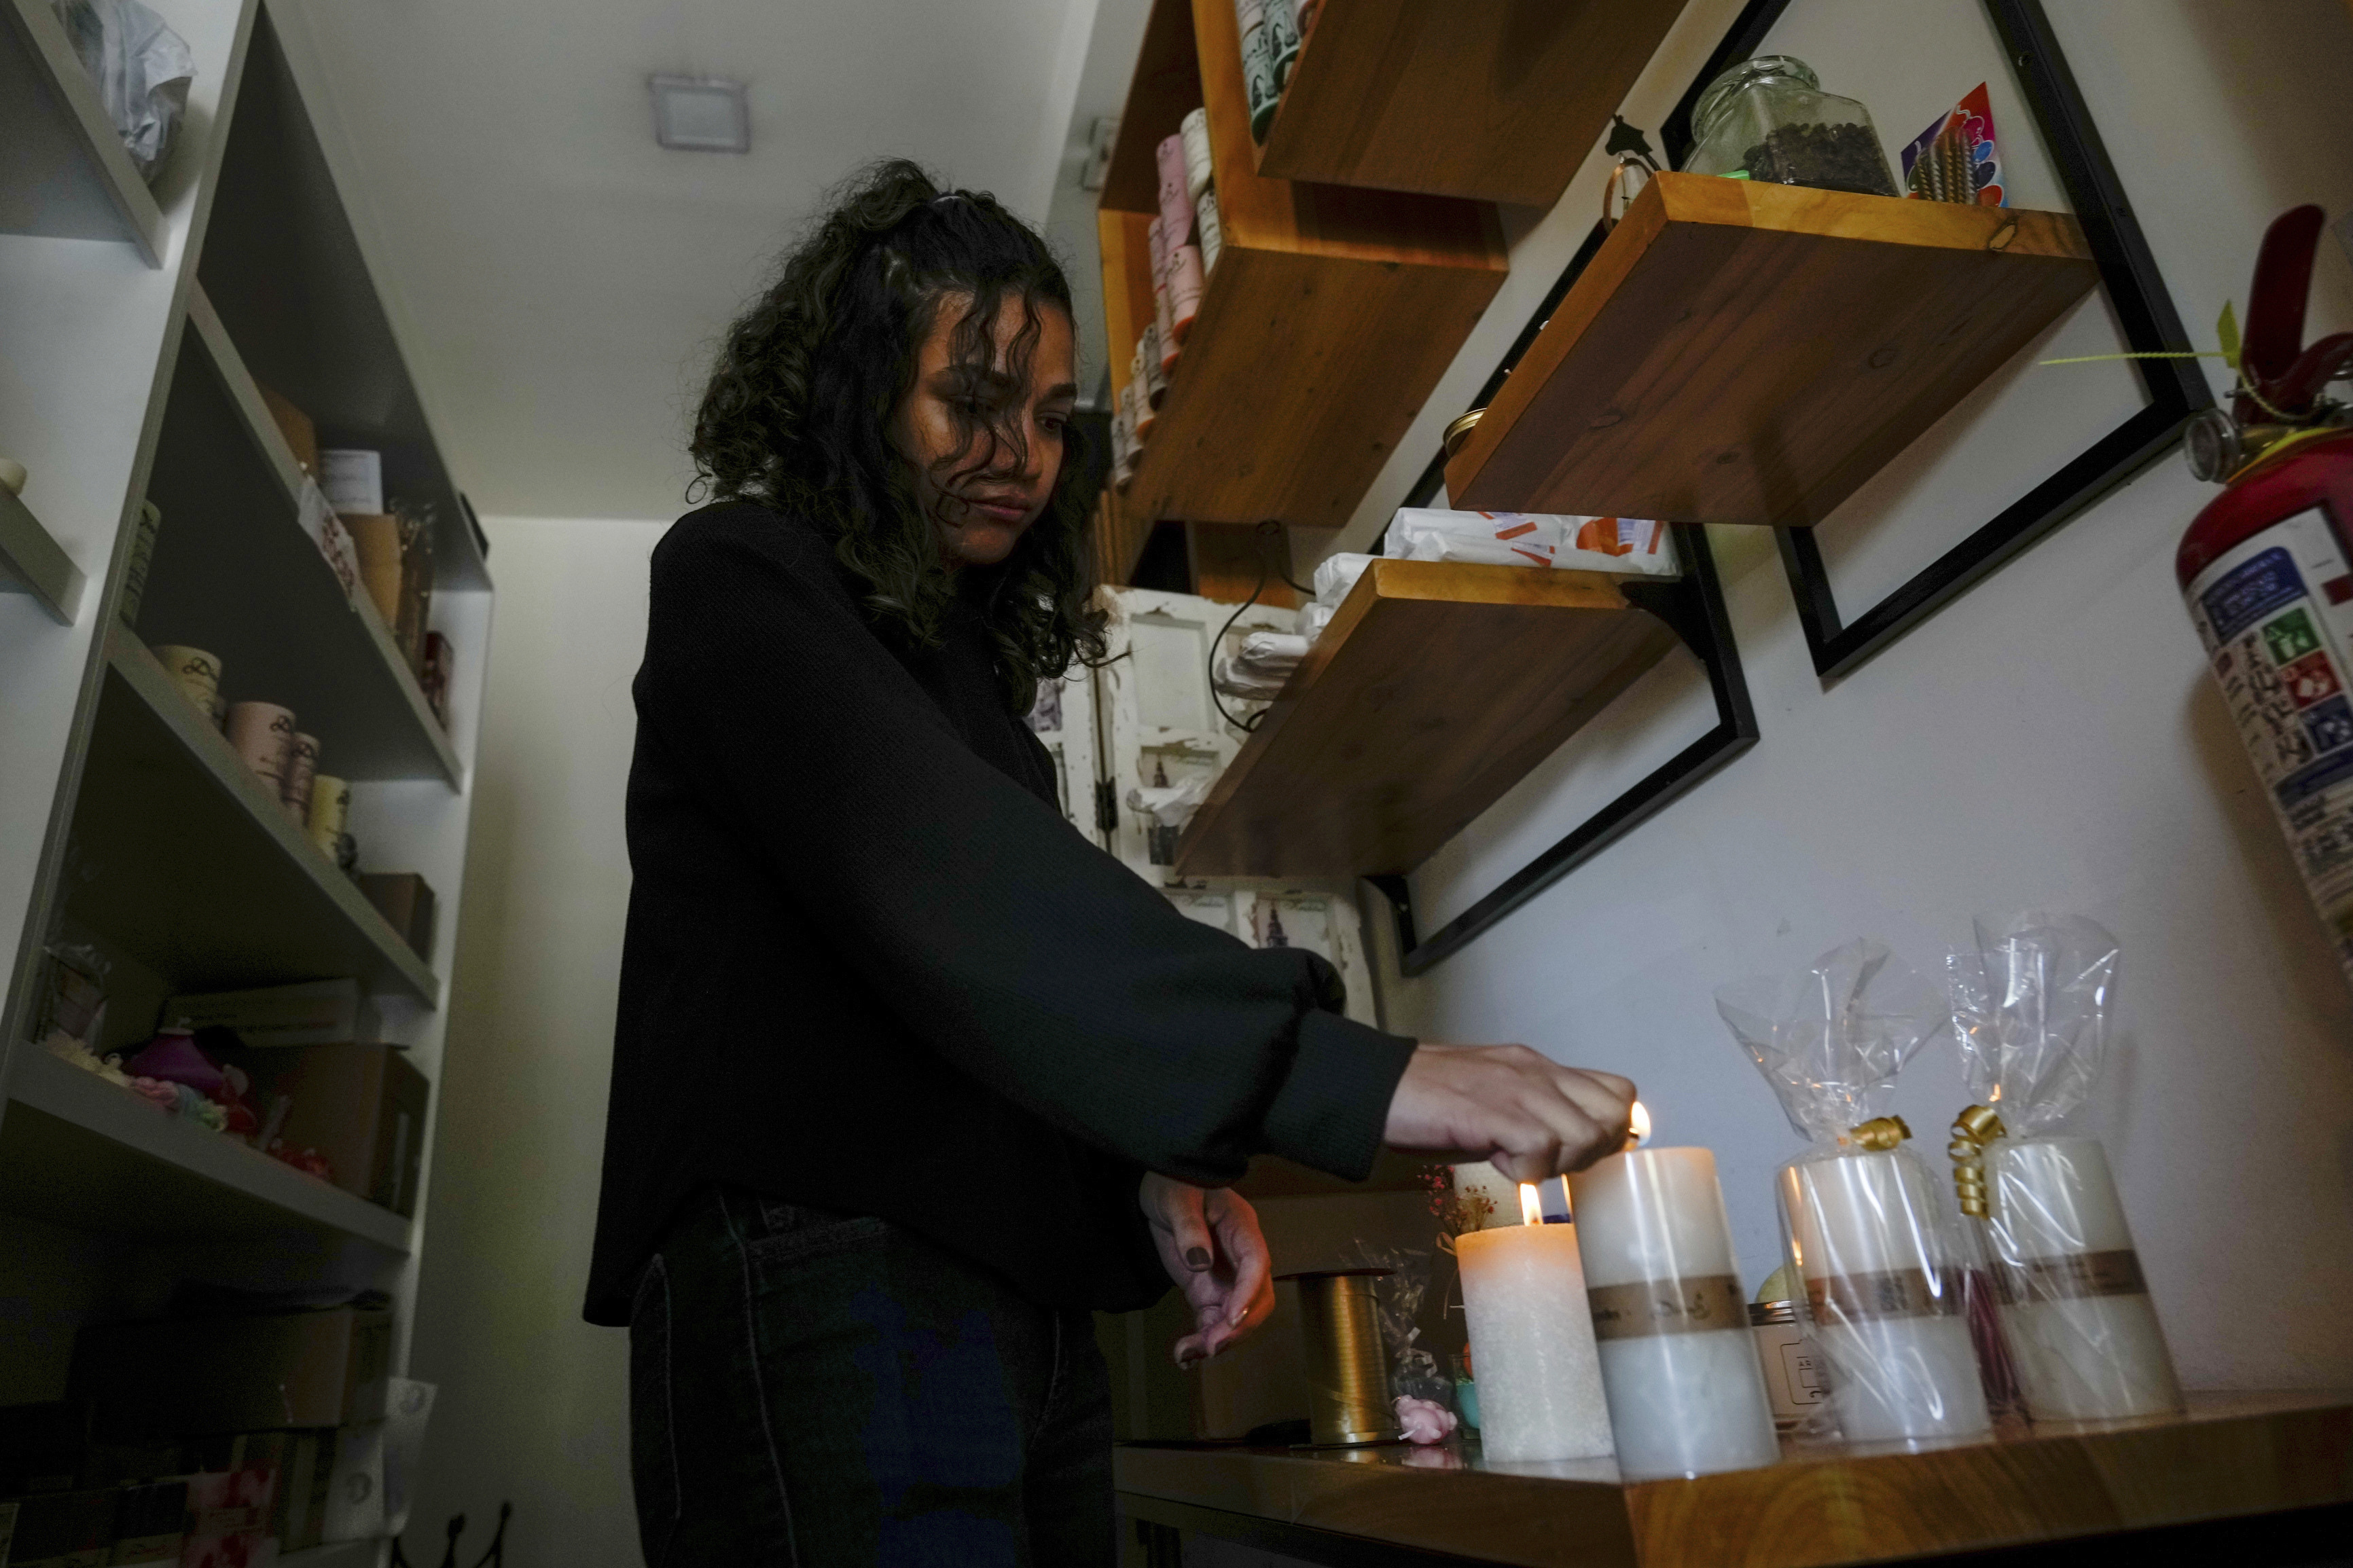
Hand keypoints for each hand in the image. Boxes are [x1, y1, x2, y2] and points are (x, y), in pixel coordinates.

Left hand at [1138, 1173, 1276, 1367]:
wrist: (1162, 1186)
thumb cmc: (1175, 1183)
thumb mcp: (1177, 1200)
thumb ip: (1189, 1228)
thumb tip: (1201, 1262)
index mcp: (1241, 1228)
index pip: (1256, 1263)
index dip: (1249, 1293)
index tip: (1232, 1317)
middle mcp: (1240, 1257)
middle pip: (1257, 1299)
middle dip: (1237, 1327)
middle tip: (1210, 1346)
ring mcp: (1225, 1277)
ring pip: (1236, 1318)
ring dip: (1218, 1340)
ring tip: (1187, 1355)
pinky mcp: (1207, 1290)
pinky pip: (1212, 1322)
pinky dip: (1202, 1341)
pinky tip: (1184, 1356)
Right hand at [1383, 1044, 1634, 1182]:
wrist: (1380, 1087)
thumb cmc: (1433, 1101)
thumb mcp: (1498, 1099)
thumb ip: (1536, 1113)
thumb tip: (1576, 1144)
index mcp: (1539, 1068)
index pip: (1618, 1091)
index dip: (1610, 1130)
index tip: (1576, 1152)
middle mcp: (1536, 1072)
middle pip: (1612, 1116)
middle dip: (1589, 1152)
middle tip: (1546, 1161)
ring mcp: (1517, 1089)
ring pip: (1583, 1134)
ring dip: (1556, 1163)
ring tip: (1515, 1160)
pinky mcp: (1493, 1111)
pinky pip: (1540, 1148)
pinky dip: (1525, 1168)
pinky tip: (1498, 1162)